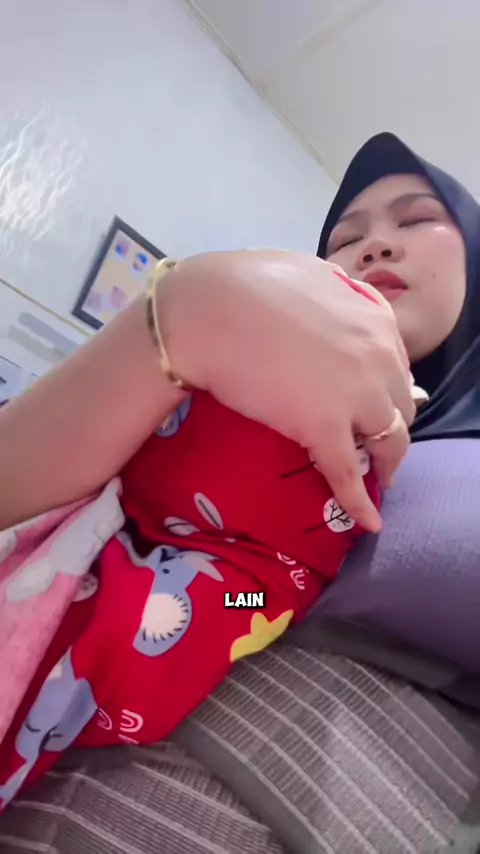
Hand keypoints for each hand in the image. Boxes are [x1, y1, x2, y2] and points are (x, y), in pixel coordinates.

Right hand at [158, 250, 414, 531]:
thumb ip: (335, 295)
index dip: (385, 388)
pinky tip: (369, 521)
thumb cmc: (243, 285)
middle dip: (390, 424)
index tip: (373, 402)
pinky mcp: (325, 428)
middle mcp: (378, 356)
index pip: (396, 364)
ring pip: (390, 441)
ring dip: (386, 462)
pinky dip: (362, 502)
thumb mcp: (308, 275)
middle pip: (400, 403)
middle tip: (374, 441)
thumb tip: (337, 308)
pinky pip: (350, 475)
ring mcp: (356, 394)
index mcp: (374, 317)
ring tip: (378, 478)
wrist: (207, 311)